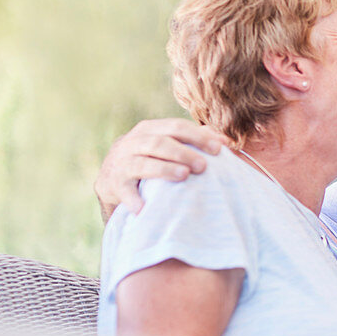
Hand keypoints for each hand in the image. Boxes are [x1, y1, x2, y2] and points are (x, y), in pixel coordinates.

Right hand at [95, 118, 226, 218]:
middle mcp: (134, 142)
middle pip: (160, 143)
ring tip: (183, 176)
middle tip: (203, 166)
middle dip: (184, 153)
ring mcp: (122, 162)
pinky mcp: (114, 184)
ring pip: (143, 163)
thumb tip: (225, 141)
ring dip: (164, 169)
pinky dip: (134, 199)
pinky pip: (125, 191)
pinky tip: (145, 208)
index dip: (198, 136)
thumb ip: (193, 140)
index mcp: (150, 129)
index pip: (176, 127)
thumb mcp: (167, 144)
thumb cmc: (150, 157)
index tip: (219, 149)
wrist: (111, 176)